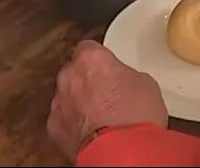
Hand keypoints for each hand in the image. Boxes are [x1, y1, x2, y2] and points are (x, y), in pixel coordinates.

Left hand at [47, 41, 167, 159]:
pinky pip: (63, 120)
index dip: (99, 59)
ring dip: (79, 103)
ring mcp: (59, 102)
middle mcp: (70, 76)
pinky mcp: (54, 127)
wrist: (122, 152)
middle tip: (107, 94)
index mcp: (92, 58)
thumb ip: (125, 74)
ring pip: (67, 96)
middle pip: (74, 72)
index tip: (108, 67)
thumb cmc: (136, 116)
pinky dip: (73, 124)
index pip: (89, 47)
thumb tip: (123, 81)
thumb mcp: (145, 83)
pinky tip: (91, 132)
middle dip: (87, 81)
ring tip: (101, 117)